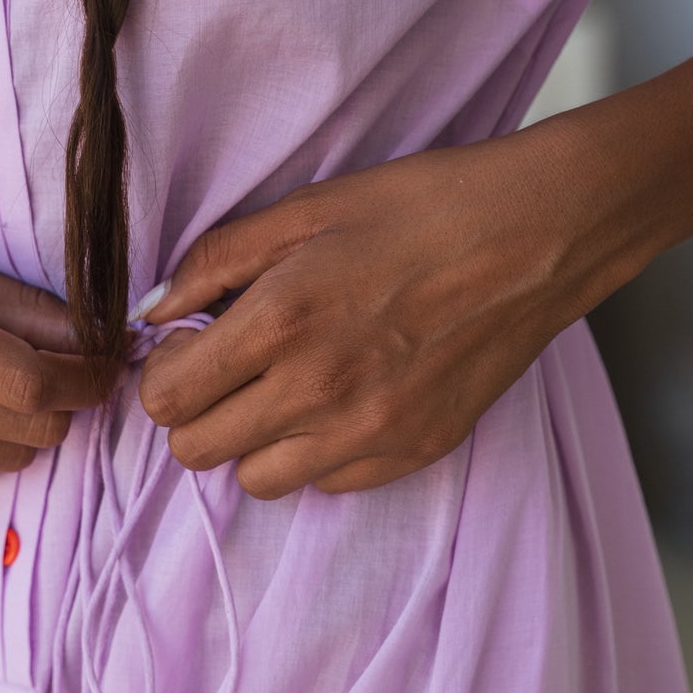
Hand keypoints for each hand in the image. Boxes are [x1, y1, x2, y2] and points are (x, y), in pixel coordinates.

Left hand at [137, 137, 588, 498]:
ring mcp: (368, 433)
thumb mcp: (305, 208)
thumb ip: (215, 261)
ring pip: (258, 482)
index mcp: (279, 323)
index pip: (167, 399)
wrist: (538, 235)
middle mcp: (317, 393)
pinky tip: (343, 400)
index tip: (189, 347)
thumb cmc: (422, 207)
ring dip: (254, 441)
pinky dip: (318, 454)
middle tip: (228, 370)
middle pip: (198, 453)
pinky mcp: (413, 451)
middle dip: (197, 412)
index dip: (166, 372)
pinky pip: (329, 485)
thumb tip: (154, 311)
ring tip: (285, 389)